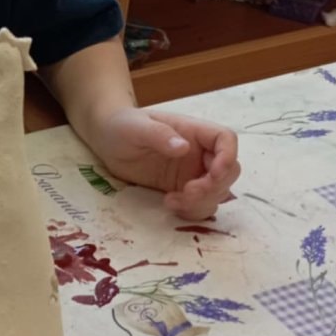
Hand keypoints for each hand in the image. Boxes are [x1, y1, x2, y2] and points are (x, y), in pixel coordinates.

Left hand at [90, 108, 239, 220]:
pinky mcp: (182, 190)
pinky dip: (192, 210)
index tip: (214, 174)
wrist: (107, 140)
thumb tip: (183, 147)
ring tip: (172, 201)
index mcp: (193, 131)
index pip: (225, 139)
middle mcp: (199, 153)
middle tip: (187, 193)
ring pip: (217, 192)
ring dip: (202, 202)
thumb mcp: (136, 127)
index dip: (228, 157)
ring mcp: (192, 173)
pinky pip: (199, 205)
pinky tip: (169, 204)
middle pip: (228, 171)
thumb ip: (159, 134)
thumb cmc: (122, 125)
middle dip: (214, 186)